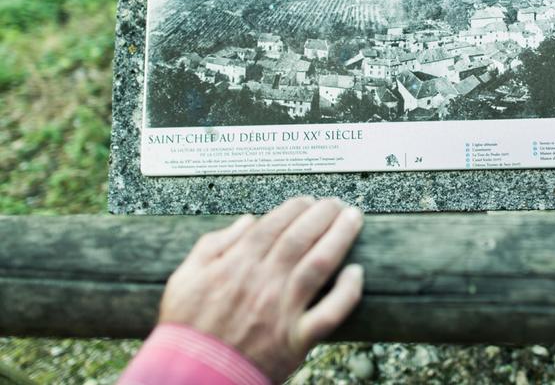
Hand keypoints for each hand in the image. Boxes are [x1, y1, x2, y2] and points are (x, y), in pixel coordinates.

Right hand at [159, 197, 363, 382]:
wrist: (190, 375)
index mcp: (237, 264)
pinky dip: (347, 292)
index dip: (296, 208)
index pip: (275, 225)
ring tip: (352, 219)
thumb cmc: (186, 329)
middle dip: (322, 214)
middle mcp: (264, 282)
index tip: (308, 200)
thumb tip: (247, 221)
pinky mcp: (296, 338)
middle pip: (301, 238)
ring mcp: (283, 309)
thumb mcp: (185, 278)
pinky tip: (356, 272)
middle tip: (335, 203)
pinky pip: (329, 313)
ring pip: (319, 264)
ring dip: (339, 237)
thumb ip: (214, 245)